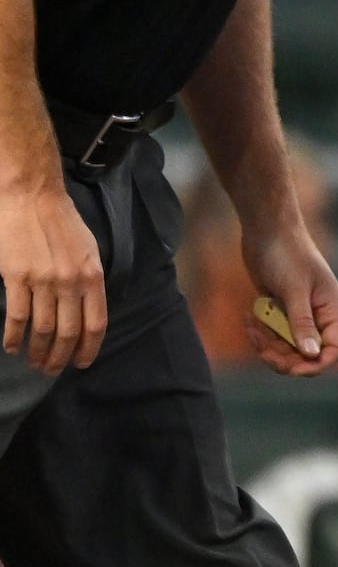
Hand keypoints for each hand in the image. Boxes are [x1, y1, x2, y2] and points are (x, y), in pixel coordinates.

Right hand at [0, 173, 98, 373]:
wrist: (32, 197)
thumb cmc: (62, 222)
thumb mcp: (89, 251)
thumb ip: (90, 281)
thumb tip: (88, 310)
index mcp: (93, 276)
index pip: (95, 323)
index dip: (88, 348)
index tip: (81, 363)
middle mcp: (71, 282)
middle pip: (68, 332)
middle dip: (60, 357)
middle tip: (52, 370)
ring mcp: (43, 280)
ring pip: (42, 329)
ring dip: (37, 351)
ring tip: (33, 362)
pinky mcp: (16, 276)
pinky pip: (17, 316)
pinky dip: (14, 336)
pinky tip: (12, 346)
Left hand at [237, 211, 337, 376]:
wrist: (267, 229)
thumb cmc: (287, 254)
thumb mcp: (295, 289)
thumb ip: (303, 323)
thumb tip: (311, 354)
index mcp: (332, 311)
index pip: (334, 350)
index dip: (316, 364)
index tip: (290, 366)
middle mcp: (319, 317)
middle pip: (308, 355)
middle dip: (284, 357)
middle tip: (261, 347)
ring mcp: (299, 315)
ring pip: (288, 348)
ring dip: (268, 345)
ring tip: (252, 327)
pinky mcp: (281, 310)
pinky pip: (273, 335)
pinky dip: (260, 334)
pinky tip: (249, 318)